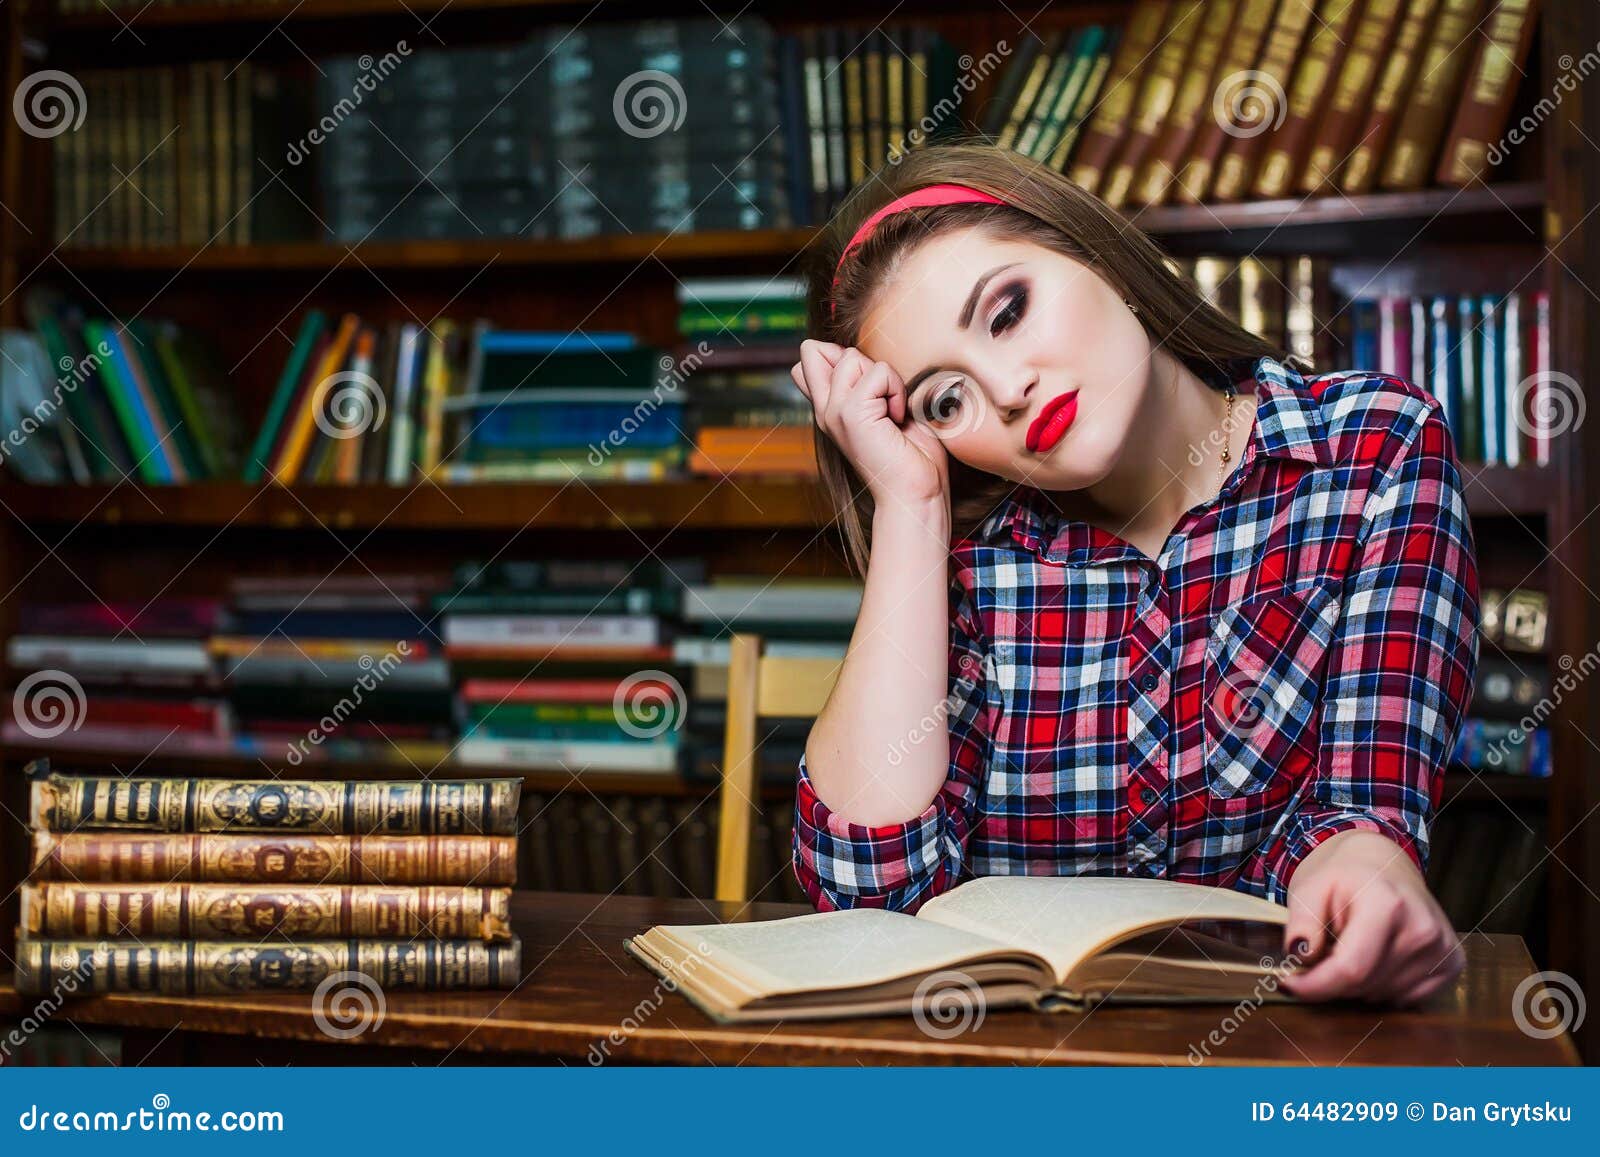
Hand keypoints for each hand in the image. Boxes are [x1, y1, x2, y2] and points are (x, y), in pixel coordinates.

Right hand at [791, 339, 949, 509]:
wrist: (915, 492)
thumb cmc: (910, 454)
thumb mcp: (882, 407)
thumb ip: (866, 383)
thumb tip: (860, 355)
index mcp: (827, 408)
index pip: (807, 358)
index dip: (839, 355)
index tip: (870, 389)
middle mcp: (824, 409)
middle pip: (816, 348)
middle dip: (859, 362)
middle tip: (880, 400)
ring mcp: (833, 411)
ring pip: (851, 357)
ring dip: (884, 378)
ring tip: (892, 411)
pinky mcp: (850, 413)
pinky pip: (877, 372)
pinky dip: (896, 390)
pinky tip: (897, 418)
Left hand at [1277, 828, 1463, 1005]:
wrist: (1384, 863)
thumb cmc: (1344, 876)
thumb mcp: (1310, 887)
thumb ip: (1302, 922)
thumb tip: (1299, 956)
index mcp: (1389, 905)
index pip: (1351, 969)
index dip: (1315, 985)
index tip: (1289, 984)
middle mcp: (1424, 929)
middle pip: (1364, 985)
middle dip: (1331, 979)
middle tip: (1320, 952)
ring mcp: (1443, 948)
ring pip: (1382, 994)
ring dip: (1356, 983)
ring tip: (1349, 947)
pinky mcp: (1452, 962)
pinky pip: (1405, 997)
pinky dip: (1380, 986)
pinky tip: (1375, 957)